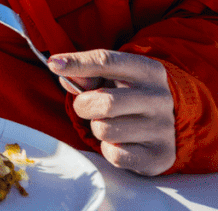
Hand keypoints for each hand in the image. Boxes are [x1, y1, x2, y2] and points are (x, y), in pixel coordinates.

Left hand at [48, 49, 175, 174]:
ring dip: (97, 128)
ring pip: (106, 130)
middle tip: (86, 107)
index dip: (77, 63)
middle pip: (105, 102)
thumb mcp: (109, 78)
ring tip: (109, 124)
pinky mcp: (161, 155)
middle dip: (84, 106)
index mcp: (148, 70)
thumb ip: (83, 73)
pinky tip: (121, 142)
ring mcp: (164, 127)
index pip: (107, 62)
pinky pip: (115, 155)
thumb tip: (59, 68)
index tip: (53, 65)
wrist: (159, 126)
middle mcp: (160, 97)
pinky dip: (109, 150)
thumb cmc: (126, 95)